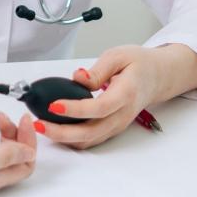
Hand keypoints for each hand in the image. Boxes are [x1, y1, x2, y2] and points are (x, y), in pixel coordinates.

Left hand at [34, 44, 171, 149]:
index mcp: (126, 94)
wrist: (157, 77)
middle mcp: (122, 115)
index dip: (75, 109)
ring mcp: (117, 125)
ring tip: (41, 126)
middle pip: (91, 132)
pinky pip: (91, 140)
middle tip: (38, 124)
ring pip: (89, 140)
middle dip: (62, 132)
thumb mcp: (118, 56)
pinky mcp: (112, 129)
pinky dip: (71, 139)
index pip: (99, 108)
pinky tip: (55, 128)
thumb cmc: (139, 64)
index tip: (53, 105)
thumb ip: (97, 70)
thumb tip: (78, 78)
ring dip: (64, 138)